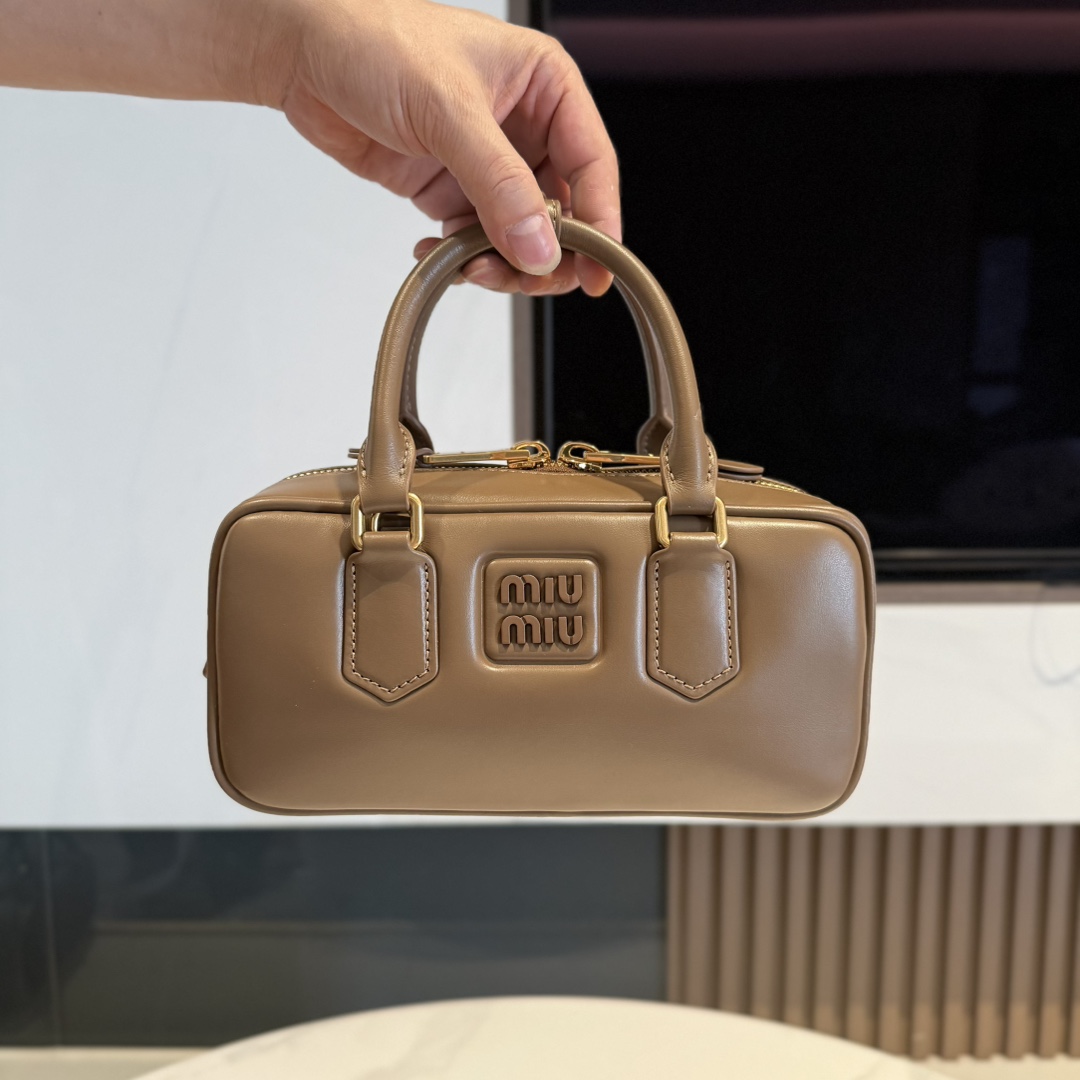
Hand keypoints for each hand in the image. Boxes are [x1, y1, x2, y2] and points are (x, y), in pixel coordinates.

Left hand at [275, 0, 620, 295]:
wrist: (302, 53)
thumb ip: (499, 185)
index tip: (598, 270)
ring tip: (470, 265)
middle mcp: (524, 126)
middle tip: (524, 278)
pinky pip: (476, 239)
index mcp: (545, 86)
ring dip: (501, 262)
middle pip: (561, 210)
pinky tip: (436, 253)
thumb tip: (540, 248)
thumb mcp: (449, 110)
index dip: (601, 222)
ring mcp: (488, 162)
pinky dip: (462, 258)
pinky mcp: (452, 188)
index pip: (592, 164)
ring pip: (520, 234)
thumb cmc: (374, 41)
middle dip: (544, 252)